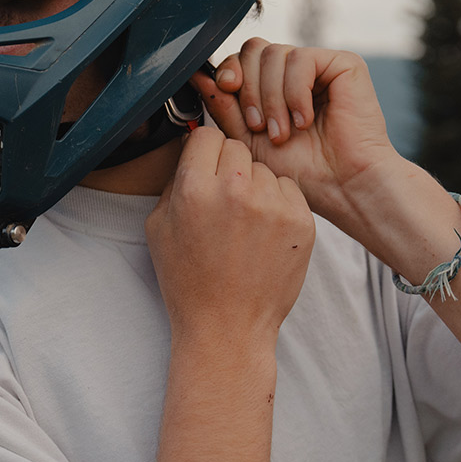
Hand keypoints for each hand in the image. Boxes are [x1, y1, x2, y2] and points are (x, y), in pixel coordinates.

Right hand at [144, 126, 314, 345]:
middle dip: (229, 166)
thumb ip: (174, 181)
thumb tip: (190, 148)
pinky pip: (290, 189)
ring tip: (245, 224)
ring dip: (256, 186)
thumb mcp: (158, 227)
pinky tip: (264, 233)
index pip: (206, 135)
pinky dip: (279, 204)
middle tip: (224, 200)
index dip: (204, 151)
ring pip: (265, 169)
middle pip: (237, 146)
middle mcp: (235, 190)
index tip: (205, 167)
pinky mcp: (301, 222)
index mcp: (194, 189)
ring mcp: (272, 206)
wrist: (227, 326)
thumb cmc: (189, 280)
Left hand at [192, 39, 400, 225]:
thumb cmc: (300, 170)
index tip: (227, 92)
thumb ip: (224, 106)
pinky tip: (304, 120)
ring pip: (274, 54)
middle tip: (261, 126)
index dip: (229, 72)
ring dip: (272, 98)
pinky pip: (301, 60)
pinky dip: (295, 93)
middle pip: (254, 49)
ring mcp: (320, 66)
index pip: (241, 58)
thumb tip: (196, 75)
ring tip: (283, 131)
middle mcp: (295, 71)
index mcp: (273, 84)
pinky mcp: (343, 64)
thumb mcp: (247, 138)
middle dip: (249, 89)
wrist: (342, 187)